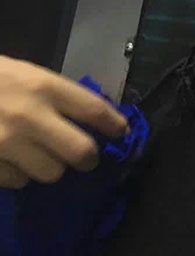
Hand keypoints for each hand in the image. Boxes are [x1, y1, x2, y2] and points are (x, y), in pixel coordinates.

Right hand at [0, 56, 127, 188]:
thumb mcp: (27, 74)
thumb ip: (58, 96)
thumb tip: (95, 117)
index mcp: (44, 87)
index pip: (94, 110)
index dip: (115, 125)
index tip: (121, 133)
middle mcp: (30, 116)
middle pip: (82, 151)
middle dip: (89, 158)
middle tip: (86, 158)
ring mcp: (7, 143)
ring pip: (53, 172)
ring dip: (52, 167)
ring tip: (41, 155)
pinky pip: (19, 181)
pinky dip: (20, 175)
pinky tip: (11, 159)